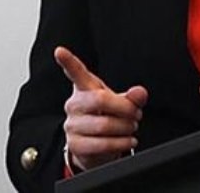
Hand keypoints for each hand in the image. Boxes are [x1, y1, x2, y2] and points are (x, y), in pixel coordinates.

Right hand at [54, 46, 147, 170]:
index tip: (60, 51)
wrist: (97, 147)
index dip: (68, 61)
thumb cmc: (107, 117)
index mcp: (84, 88)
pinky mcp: (75, 145)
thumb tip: (140, 93)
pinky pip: (102, 144)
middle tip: (136, 114)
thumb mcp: (122, 104)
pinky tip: (127, 140)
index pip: (76, 72)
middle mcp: (74, 105)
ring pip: (104, 125)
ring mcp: (72, 125)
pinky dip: (120, 144)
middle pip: (100, 99)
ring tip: (131, 128)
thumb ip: (133, 97)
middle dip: (125, 108)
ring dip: (125, 128)